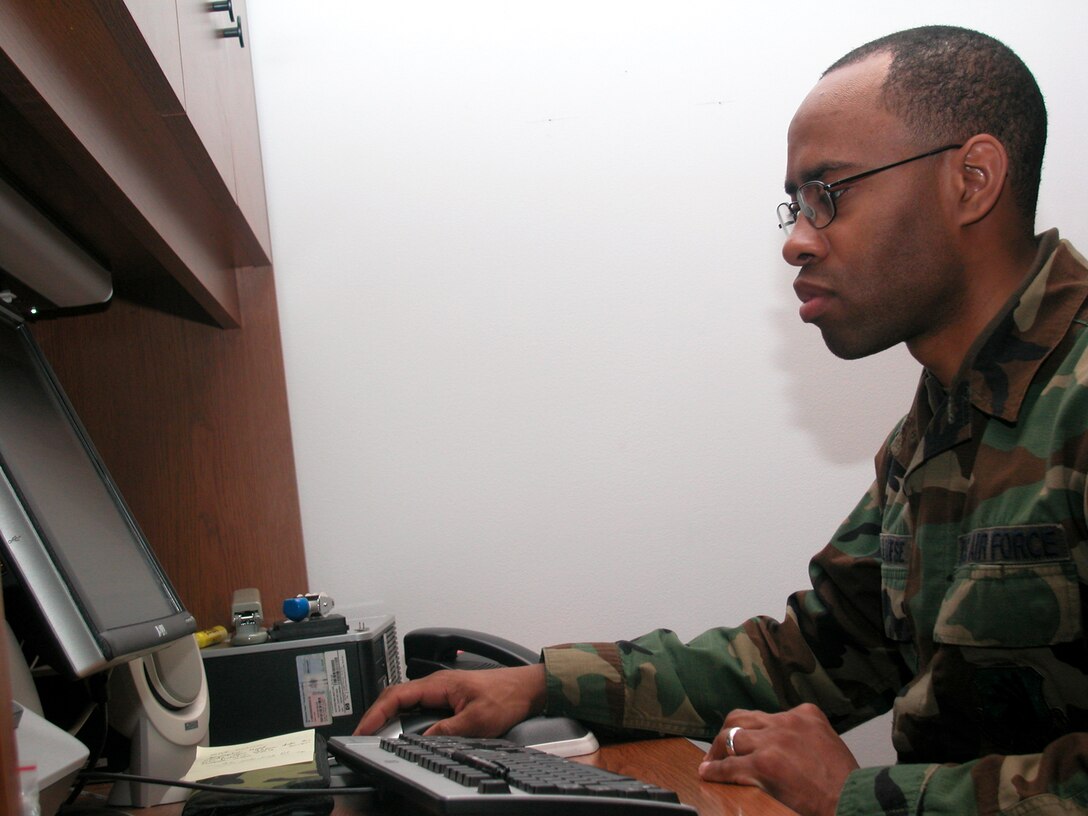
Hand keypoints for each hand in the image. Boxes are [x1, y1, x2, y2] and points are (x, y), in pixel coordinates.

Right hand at [353, 664, 547, 736]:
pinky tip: (403, 729)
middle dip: (376, 714)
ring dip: (389, 715)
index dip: (377, 712)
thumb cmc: (507, 695)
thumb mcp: (477, 720)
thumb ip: (448, 730)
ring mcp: (442, 690)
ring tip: (376, 733)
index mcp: (439, 683)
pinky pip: (419, 705)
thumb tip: (423, 740)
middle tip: (362, 735)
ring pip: (407, 700)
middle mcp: (437, 684)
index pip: (397, 695)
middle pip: (396, 696)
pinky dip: (404, 716)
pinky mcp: (449, 697)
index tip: (364, 728)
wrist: (527, 688)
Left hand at [698, 703, 858, 815]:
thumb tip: (783, 748)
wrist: (854, 801)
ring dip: (718, 750)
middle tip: (719, 749)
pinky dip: (715, 771)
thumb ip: (804, 737)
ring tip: (711, 762)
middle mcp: (787, 721)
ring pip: (731, 735)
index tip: (744, 740)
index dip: (750, 729)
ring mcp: (774, 740)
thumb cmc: (844, 783)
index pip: (766, 715)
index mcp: (805, 714)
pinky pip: (730, 765)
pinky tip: (708, 775)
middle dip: (728, 732)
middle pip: (742, 717)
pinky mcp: (764, 764)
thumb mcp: (827, 744)